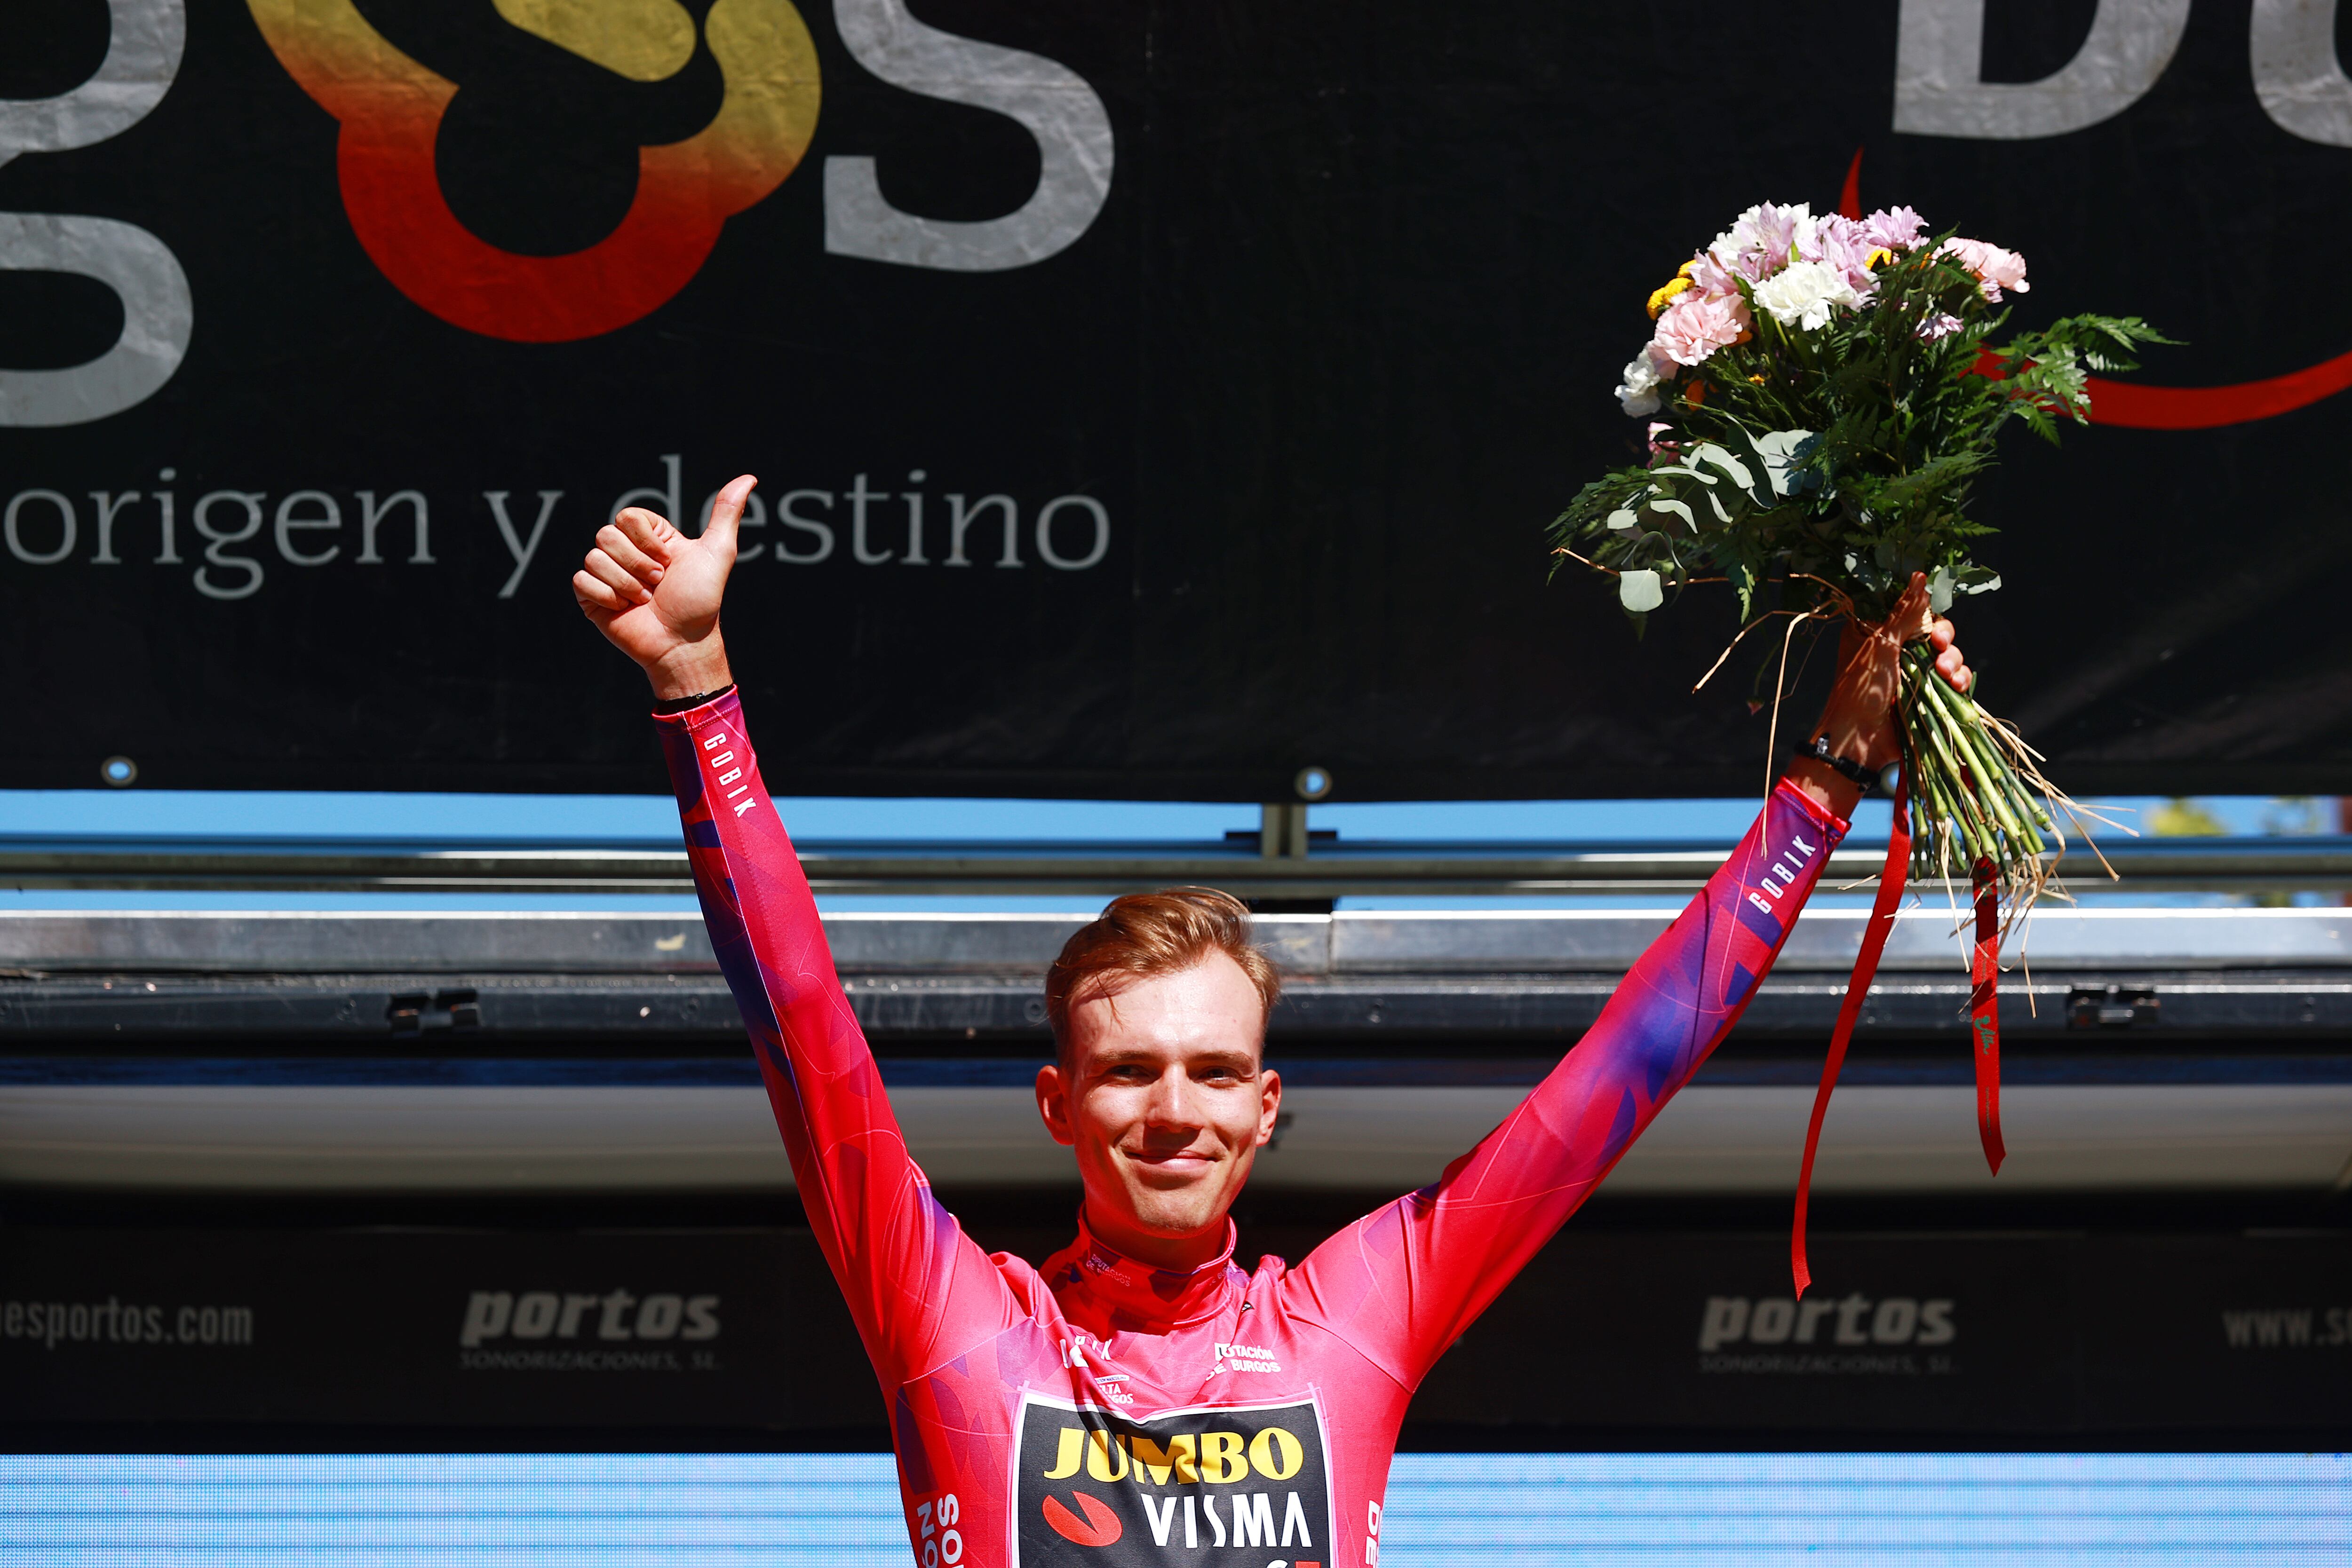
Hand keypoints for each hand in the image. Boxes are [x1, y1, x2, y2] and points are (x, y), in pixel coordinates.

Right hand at [574, 474, 755, 699]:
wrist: (683, 643)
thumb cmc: (701, 601)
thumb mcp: (718, 553)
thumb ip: (726, 513)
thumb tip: (749, 478)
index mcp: (649, 538)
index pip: (627, 516)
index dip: (646, 540)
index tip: (667, 561)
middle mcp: (625, 552)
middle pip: (607, 534)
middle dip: (637, 564)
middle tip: (657, 584)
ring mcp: (606, 574)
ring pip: (595, 558)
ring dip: (626, 584)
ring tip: (644, 600)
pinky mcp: (591, 596)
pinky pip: (581, 580)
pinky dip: (607, 596)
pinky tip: (625, 608)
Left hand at [1787, 571, 1969, 814]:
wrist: (1859, 742)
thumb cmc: (1861, 690)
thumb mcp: (1881, 645)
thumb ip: (1905, 613)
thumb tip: (1921, 575)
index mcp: (1878, 634)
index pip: (1913, 612)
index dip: (1929, 615)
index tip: (1933, 621)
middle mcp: (1897, 651)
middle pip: (1936, 633)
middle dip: (1945, 640)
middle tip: (1940, 649)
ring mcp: (1913, 674)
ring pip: (1948, 656)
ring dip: (1954, 662)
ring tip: (1946, 675)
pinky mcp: (1927, 696)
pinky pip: (1952, 681)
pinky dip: (1959, 681)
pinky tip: (1957, 686)